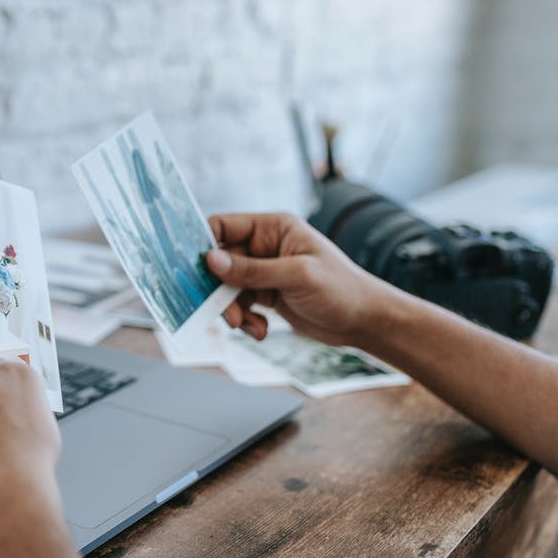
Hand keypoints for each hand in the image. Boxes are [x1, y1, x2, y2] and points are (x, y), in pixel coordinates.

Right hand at [205, 212, 402, 346]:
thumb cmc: (341, 289)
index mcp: (273, 228)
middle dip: (219, 290)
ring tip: (248, 327)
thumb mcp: (296, 276)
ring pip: (226, 287)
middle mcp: (264, 246)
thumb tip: (211, 260)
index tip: (192, 269)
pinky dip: (244, 320)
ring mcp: (264, 271)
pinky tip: (260, 330)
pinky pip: (239, 305)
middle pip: (220, 262)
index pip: (224, 227)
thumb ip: (252, 270)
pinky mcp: (266, 295)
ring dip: (232, 310)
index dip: (204, 245)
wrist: (364, 321)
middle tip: (226, 314)